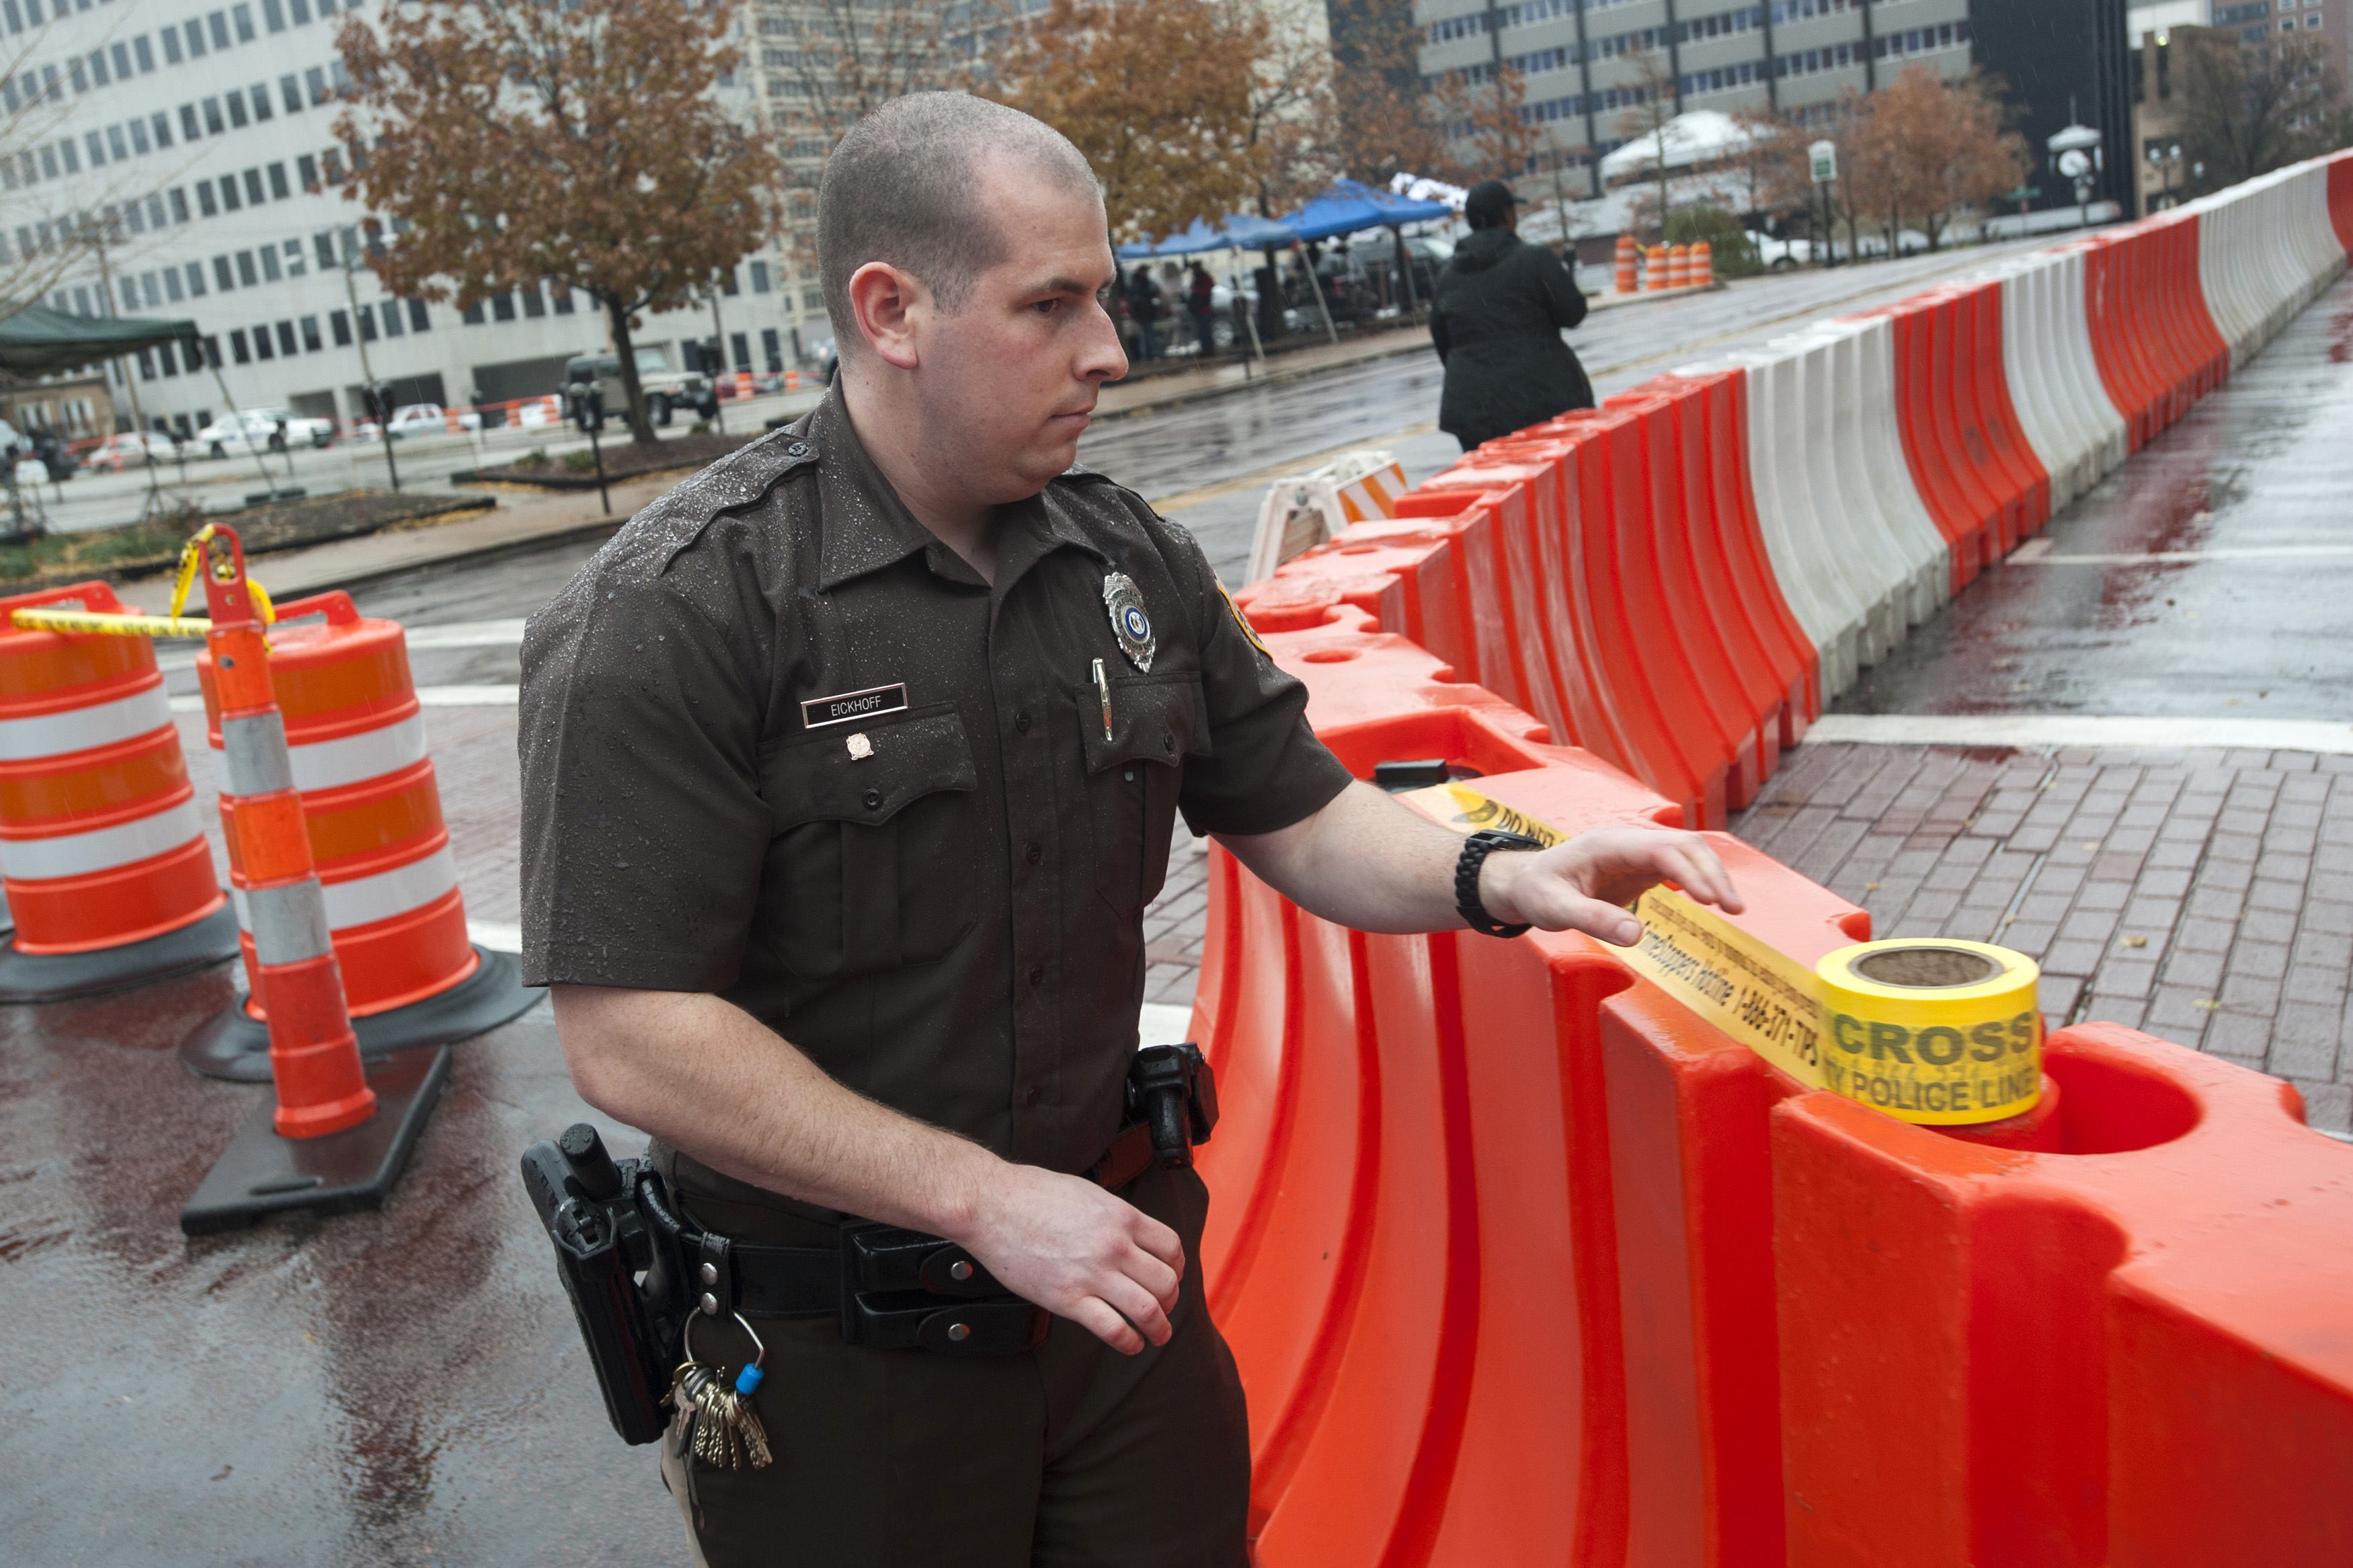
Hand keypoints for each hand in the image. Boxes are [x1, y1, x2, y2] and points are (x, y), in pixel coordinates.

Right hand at [953, 1163, 1185, 1354]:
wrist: (991, 1205)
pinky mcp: (1067, 1299)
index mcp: (1122, 1216)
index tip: (1172, 1277)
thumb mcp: (1087, 1193)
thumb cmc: (1032, 1194)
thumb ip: (1113, 1217)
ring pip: (1147, 1310)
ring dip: (1159, 1328)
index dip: (1178, 1268)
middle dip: (1171, 1301)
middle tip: (1164, 1309)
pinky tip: (1130, 1344)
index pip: (1171, 1247)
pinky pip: (1113, 1329)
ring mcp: (1092, 1273)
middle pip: (1166, 1282)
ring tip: (1157, 1335)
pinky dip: (1128, 1342)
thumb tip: (1129, 1235)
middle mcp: (1114, 1245)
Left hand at [1479, 824, 1743, 945]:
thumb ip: (1593, 920)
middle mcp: (1628, 841)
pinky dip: (1701, 879)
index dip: (1690, 872)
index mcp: (1609, 844)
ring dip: (1712, 874)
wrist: (1526, 882)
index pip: (1661, 849)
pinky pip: (1680, 865)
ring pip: (1688, 851)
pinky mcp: (1641, 865)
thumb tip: (1636, 936)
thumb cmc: (1537, 891)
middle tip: (1733, 908)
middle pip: (1684, 845)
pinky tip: (1715, 900)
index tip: (1710, 900)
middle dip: (1713, 872)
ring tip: (1733, 907)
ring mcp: (1637, 851)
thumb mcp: (1555, 909)